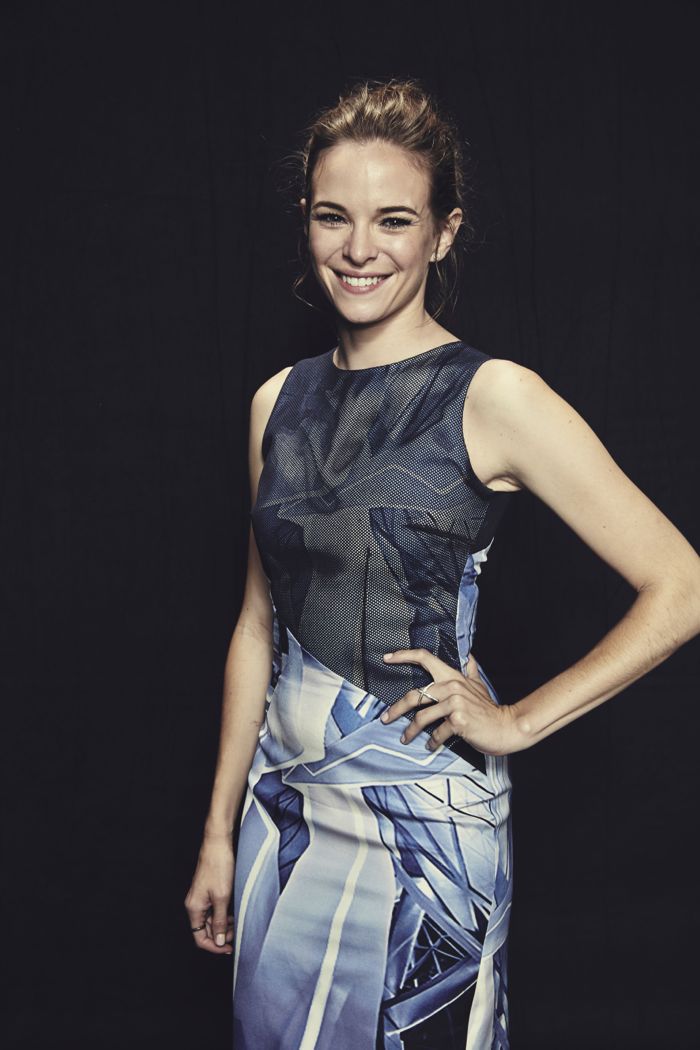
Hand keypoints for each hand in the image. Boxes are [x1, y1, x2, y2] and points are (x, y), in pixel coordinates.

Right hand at [184, 834, 234, 955]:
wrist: (218, 843)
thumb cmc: (218, 866)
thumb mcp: (222, 897)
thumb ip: (220, 921)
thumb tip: (219, 941)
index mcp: (194, 908)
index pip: (200, 938)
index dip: (214, 947)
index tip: (229, 948)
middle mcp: (195, 905)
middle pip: (206, 930)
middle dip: (222, 935)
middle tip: (238, 934)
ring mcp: (202, 898)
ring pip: (212, 920)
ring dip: (225, 925)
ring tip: (239, 922)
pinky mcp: (209, 891)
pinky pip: (215, 909)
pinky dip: (225, 914)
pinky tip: (236, 911)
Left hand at [380, 647, 523, 756]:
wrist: (506, 727)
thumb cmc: (489, 709)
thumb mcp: (478, 684)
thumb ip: (469, 670)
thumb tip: (468, 656)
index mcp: (452, 677)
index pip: (425, 658)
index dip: (404, 656)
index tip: (387, 658)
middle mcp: (452, 687)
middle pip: (415, 695)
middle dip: (396, 708)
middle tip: (386, 718)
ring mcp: (455, 704)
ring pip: (422, 717)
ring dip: (410, 731)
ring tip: (405, 738)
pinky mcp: (458, 721)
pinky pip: (436, 733)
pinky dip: (431, 742)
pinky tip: (430, 746)